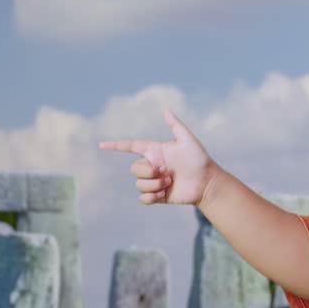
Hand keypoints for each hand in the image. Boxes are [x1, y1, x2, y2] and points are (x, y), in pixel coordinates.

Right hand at [99, 107, 216, 205]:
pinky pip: (143, 198)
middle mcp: (152, 166)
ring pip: (139, 184)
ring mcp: (154, 181)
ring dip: (154, 184)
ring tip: (170, 182)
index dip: (116, 146)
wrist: (207, 182)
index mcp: (155, 151)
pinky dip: (152, 196)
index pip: (131, 147)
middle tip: (167, 173)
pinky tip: (165, 193)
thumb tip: (166, 109)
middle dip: (148, 171)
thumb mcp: (188, 141)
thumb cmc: (199, 160)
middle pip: (134, 169)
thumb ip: (176, 125)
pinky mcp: (157, 195)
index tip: (101, 145)